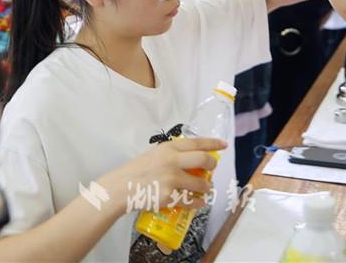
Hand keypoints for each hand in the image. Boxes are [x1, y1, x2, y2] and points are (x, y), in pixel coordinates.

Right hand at [99, 137, 226, 213]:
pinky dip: (197, 204)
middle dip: (212, 166)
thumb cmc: (136, 171)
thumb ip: (172, 155)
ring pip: (201, 184)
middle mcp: (173, 160)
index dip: (213, 143)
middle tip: (211, 170)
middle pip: (204, 160)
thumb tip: (192, 160)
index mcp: (169, 147)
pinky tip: (198, 203)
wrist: (121, 188)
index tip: (223, 145)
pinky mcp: (171, 196)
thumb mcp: (154, 154)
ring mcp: (173, 178)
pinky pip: (192, 201)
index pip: (197, 142)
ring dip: (207, 188)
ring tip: (205, 189)